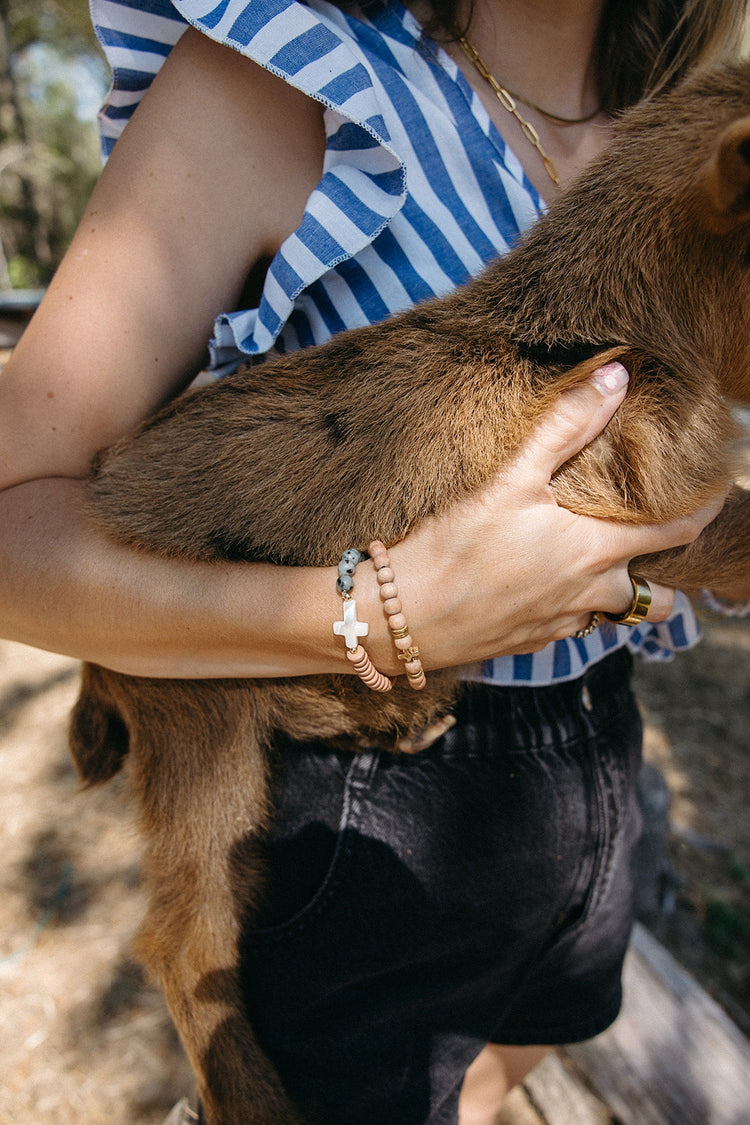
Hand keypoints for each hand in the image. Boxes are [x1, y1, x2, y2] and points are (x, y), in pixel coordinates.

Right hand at [387, 362, 724, 668]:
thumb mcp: (510, 479)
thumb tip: (615, 376)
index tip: (715, 494)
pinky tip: (541, 587)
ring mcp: (559, 625)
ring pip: (611, 617)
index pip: (675, 534)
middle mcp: (588, 595)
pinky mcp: (528, 643)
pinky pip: (569, 629)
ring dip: (617, 598)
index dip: (702, 512)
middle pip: (657, 600)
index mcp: (594, 552)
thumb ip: (565, 427)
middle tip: (650, 546)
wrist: (400, 618)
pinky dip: (571, 609)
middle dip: (664, 577)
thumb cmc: (454, 548)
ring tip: (596, 569)